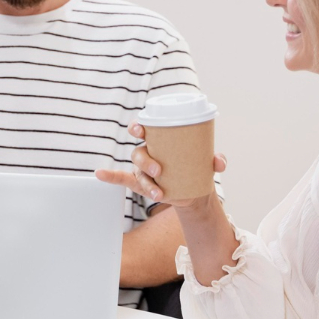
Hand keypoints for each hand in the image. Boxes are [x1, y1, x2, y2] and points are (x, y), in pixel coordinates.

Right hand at [94, 122, 227, 206]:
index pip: (144, 128)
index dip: (138, 126)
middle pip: (138, 151)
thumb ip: (215, 160)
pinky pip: (121, 179)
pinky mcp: (141, 184)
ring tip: (158, 192)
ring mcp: (143, 170)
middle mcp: (148, 153)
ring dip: (145, 181)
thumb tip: (218, 162)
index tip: (141, 129)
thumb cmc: (197, 168)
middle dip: (145, 160)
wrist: (195, 191)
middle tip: (159, 171)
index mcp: (160, 141)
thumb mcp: (208, 164)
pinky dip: (110, 176)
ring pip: (137, 171)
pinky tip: (100, 174)